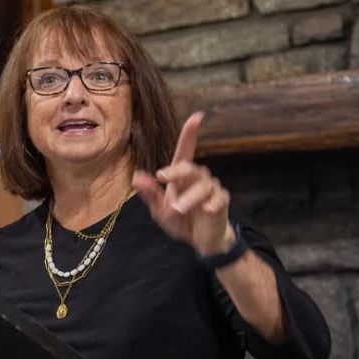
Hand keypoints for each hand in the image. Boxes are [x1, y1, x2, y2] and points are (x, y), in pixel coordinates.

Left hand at [132, 111, 235, 255]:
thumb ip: (150, 194)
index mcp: (181, 177)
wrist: (200, 241)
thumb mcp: (160, 210)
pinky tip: (206, 210)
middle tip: (162, 179)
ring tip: (178, 209)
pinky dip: (212, 203)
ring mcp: (211, 190)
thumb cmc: (180, 220)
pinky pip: (218, 199)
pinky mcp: (221, 202)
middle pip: (190, 168)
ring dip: (189, 197)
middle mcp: (197, 179)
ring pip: (203, 185)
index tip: (196, 117)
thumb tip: (136, 177)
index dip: (190, 134)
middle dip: (176, 172)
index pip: (185, 151)